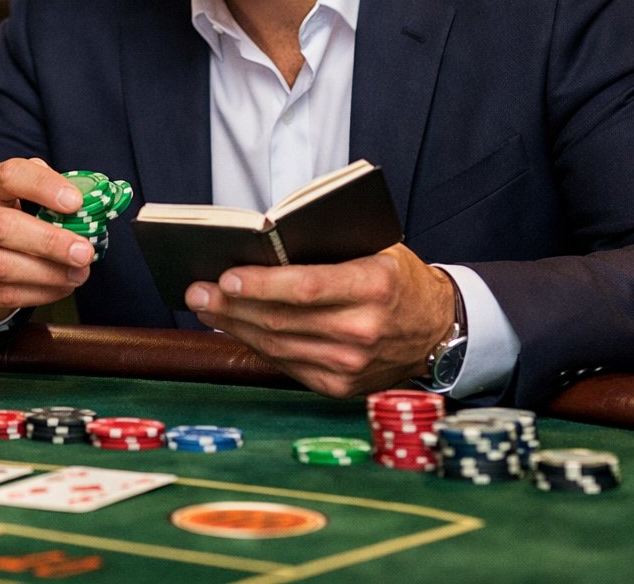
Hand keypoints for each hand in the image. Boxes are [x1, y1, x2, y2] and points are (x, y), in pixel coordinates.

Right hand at [0, 158, 96, 327]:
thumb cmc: (6, 222)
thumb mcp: (20, 200)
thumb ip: (48, 196)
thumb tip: (91, 200)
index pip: (9, 176)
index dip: (43, 186)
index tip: (76, 202)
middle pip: (2, 226)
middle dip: (49, 241)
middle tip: (84, 252)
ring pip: (2, 266)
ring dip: (49, 273)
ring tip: (79, 273)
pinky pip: (4, 294)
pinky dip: (40, 293)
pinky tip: (61, 287)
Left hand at [185, 244, 455, 398]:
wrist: (437, 328)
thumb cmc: (396, 277)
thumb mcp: (374, 248)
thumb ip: (326, 248)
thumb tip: (259, 247)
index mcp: (375, 285)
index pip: (307, 287)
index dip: (262, 284)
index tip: (225, 276)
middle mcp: (364, 329)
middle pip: (283, 320)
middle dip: (232, 305)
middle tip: (196, 290)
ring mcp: (352, 364)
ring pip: (278, 345)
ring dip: (234, 326)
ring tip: (206, 306)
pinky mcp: (341, 386)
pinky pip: (286, 364)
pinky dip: (255, 345)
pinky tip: (234, 328)